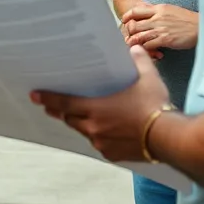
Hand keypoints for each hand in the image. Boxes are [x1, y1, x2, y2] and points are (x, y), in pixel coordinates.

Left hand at [30, 45, 173, 162]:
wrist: (169, 138)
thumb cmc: (155, 106)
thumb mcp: (147, 77)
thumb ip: (138, 60)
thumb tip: (134, 49)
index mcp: (95, 108)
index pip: (63, 103)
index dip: (48, 99)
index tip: (34, 95)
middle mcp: (94, 126)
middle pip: (70, 118)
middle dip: (61, 111)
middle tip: (54, 106)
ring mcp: (102, 142)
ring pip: (83, 131)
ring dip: (81, 123)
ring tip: (82, 116)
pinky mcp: (112, 154)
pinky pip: (99, 144)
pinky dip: (99, 137)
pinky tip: (105, 131)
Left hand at [121, 2, 198, 51]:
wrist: (201, 27)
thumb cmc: (187, 19)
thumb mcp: (169, 9)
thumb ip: (155, 9)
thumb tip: (142, 6)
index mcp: (158, 9)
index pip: (136, 10)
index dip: (127, 16)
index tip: (124, 21)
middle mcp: (157, 18)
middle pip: (134, 24)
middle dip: (129, 32)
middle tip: (128, 37)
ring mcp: (161, 29)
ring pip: (139, 35)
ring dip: (134, 42)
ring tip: (132, 45)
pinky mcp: (166, 40)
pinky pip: (149, 45)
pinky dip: (145, 49)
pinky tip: (146, 51)